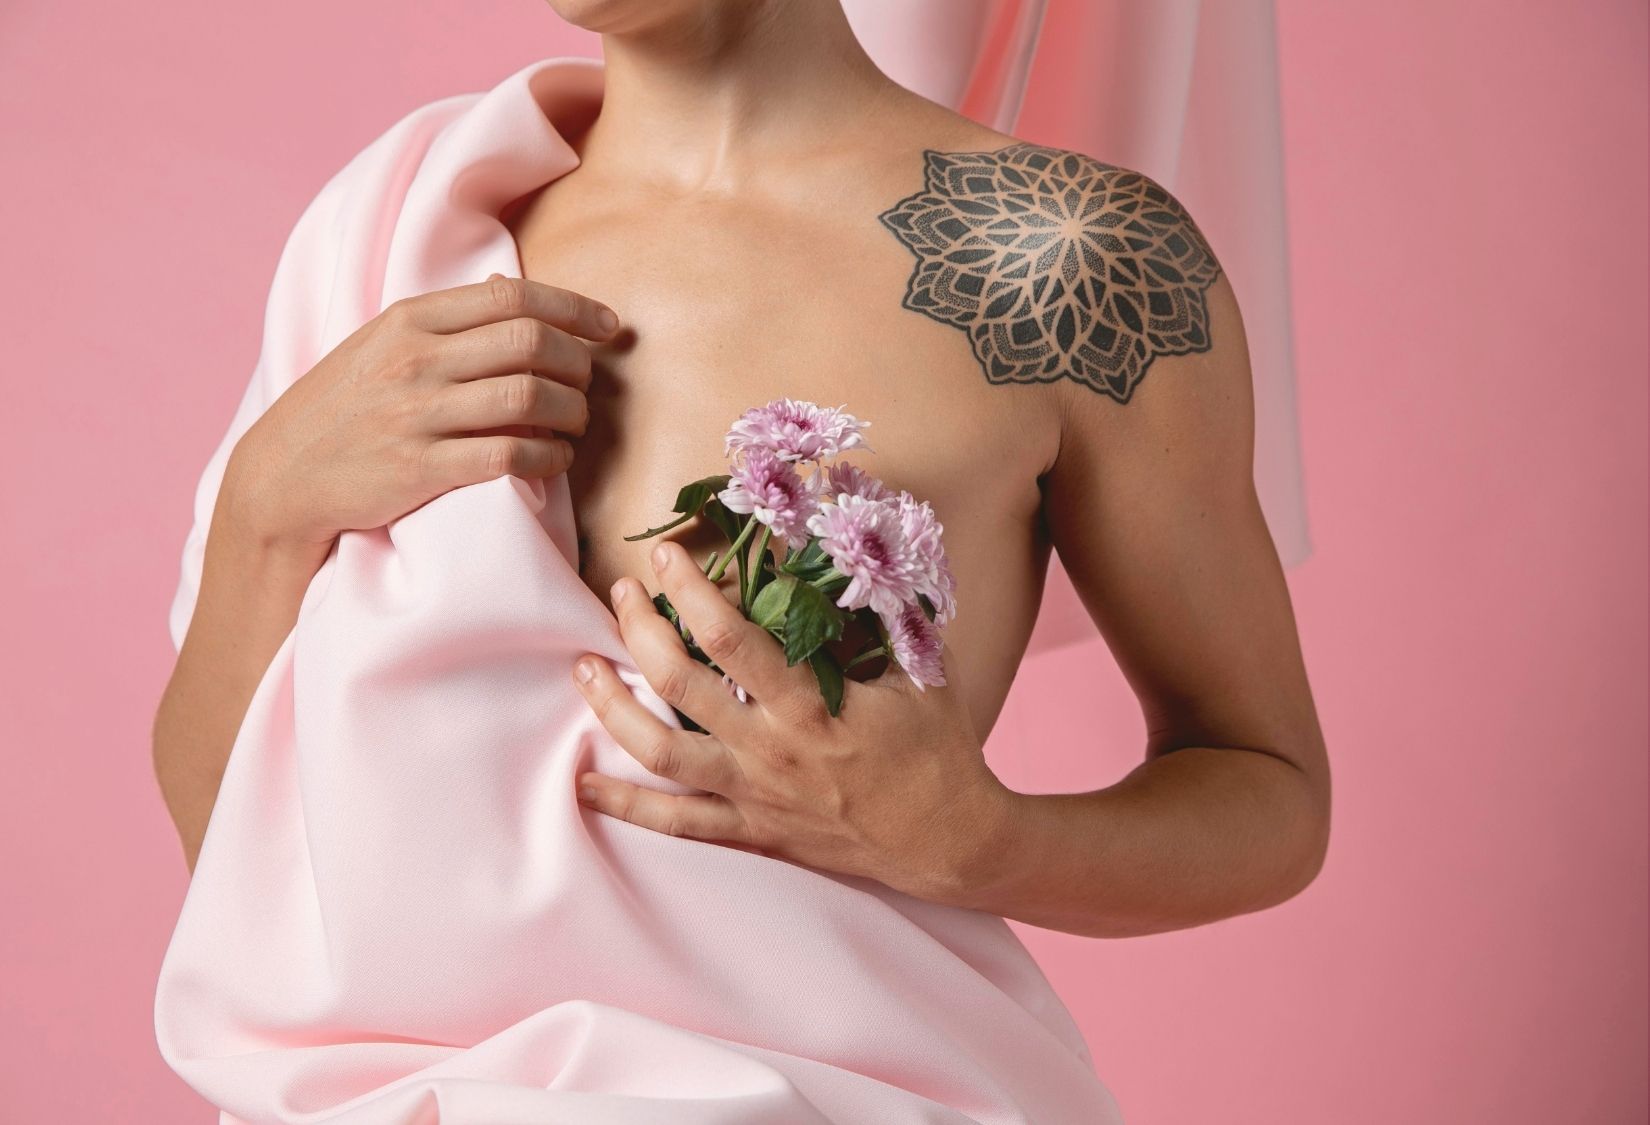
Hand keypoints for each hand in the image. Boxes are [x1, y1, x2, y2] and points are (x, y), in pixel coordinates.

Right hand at [220, 275, 619, 548]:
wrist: (280, 478)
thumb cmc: (340, 410)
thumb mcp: (378, 345)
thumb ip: (442, 322)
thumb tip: (511, 293)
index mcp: (408, 320)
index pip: (512, 297)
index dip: (574, 309)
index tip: (609, 327)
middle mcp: (415, 361)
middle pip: (530, 343)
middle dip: (579, 363)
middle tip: (589, 383)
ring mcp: (417, 415)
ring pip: (529, 398)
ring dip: (572, 412)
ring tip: (577, 423)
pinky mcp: (421, 469)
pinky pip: (510, 456)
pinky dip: (549, 457)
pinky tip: (556, 459)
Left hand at [570, 539, 1016, 904]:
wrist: (952, 843)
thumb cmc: (939, 750)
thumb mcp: (919, 671)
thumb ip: (874, 618)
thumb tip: (835, 558)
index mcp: (812, 708)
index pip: (733, 641)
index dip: (692, 592)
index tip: (669, 555)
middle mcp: (771, 753)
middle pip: (680, 686)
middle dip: (641, 632)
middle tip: (622, 594)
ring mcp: (755, 798)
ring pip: (661, 753)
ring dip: (614, 708)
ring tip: (584, 668)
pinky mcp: (752, 835)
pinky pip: (675, 824)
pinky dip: (626, 804)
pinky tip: (585, 780)